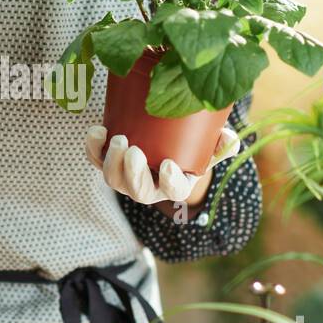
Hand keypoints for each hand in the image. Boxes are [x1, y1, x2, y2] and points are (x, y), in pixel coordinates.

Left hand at [84, 124, 239, 204]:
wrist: (166, 144)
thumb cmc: (191, 148)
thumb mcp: (209, 147)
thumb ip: (221, 144)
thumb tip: (229, 138)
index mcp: (174, 186)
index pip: (173, 192)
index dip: (170, 182)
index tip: (167, 165)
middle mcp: (148, 187)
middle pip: (138, 191)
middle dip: (132, 173)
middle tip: (134, 151)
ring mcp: (126, 178)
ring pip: (114, 180)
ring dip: (112, 162)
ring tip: (118, 139)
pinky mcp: (108, 162)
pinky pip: (96, 160)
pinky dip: (93, 148)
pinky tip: (98, 130)